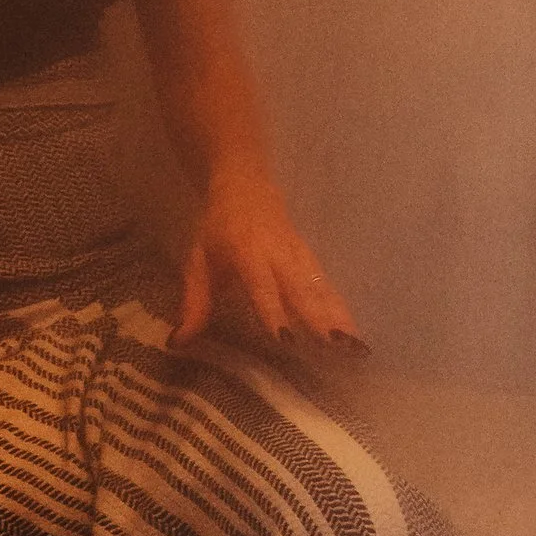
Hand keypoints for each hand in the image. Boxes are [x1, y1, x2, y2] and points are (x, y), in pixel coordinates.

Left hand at [174, 163, 365, 353]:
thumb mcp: (198, 261)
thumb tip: (177, 343)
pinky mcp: (311, 259)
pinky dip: (342, 310)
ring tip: (357, 348)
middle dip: (322, 319)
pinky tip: (354, 336)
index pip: (263, 286)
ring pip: (322, 288)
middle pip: (303, 289)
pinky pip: (327, 286)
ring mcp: (300, 255)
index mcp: (248, 252)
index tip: (288, 340)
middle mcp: (279, 254)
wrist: (247, 186)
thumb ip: (193, 303)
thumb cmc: (218, 229)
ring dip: (340, 317)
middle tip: (340, 348)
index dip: (274, 312)